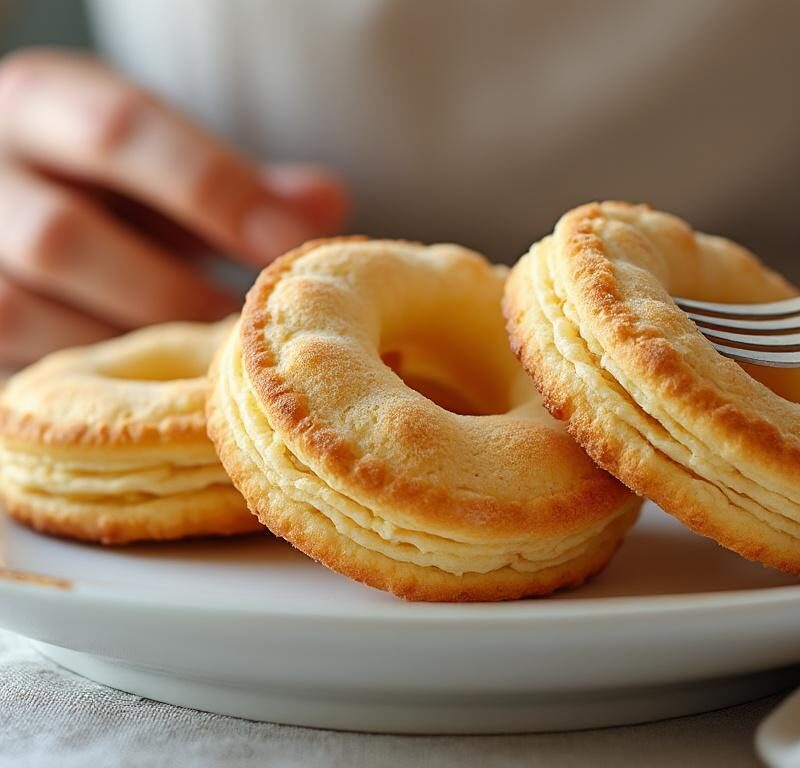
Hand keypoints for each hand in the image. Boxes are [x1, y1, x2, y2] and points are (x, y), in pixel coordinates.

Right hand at [0, 49, 348, 367]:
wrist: (22, 204)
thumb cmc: (114, 186)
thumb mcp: (166, 166)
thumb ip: (239, 184)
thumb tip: (324, 205)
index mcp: (41, 104)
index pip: (122, 131)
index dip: (215, 192)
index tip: (290, 245)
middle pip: (62, 238)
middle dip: (169, 292)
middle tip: (240, 328)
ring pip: (24, 313)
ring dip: (126, 347)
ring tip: (200, 365)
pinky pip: (16, 365)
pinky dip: (91, 382)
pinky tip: (148, 388)